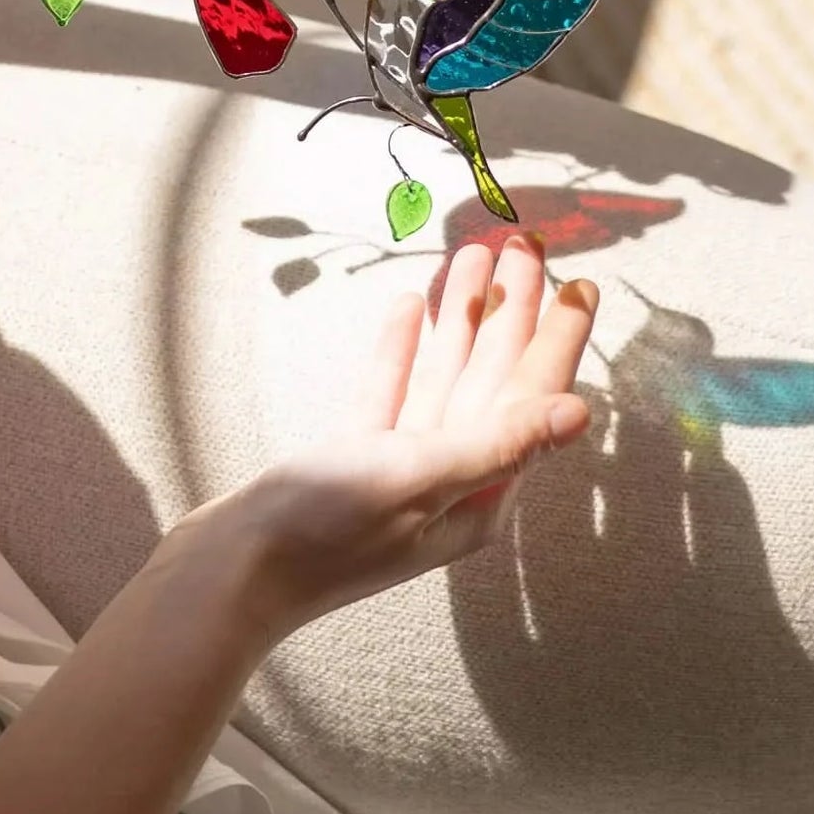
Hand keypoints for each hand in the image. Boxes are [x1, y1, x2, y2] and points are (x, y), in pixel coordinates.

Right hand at [185, 235, 597, 640]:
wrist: (233, 570)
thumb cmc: (324, 534)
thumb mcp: (417, 480)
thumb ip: (498, 444)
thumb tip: (579, 413)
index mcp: (480, 495)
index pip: (532, 400)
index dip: (558, 338)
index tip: (580, 284)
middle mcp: (450, 480)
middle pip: (493, 378)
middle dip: (511, 310)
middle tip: (524, 244)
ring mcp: (400, 466)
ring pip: (444, 376)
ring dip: (460, 317)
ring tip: (472, 256)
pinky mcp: (353, 456)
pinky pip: (391, 390)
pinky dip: (403, 348)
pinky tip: (409, 306)